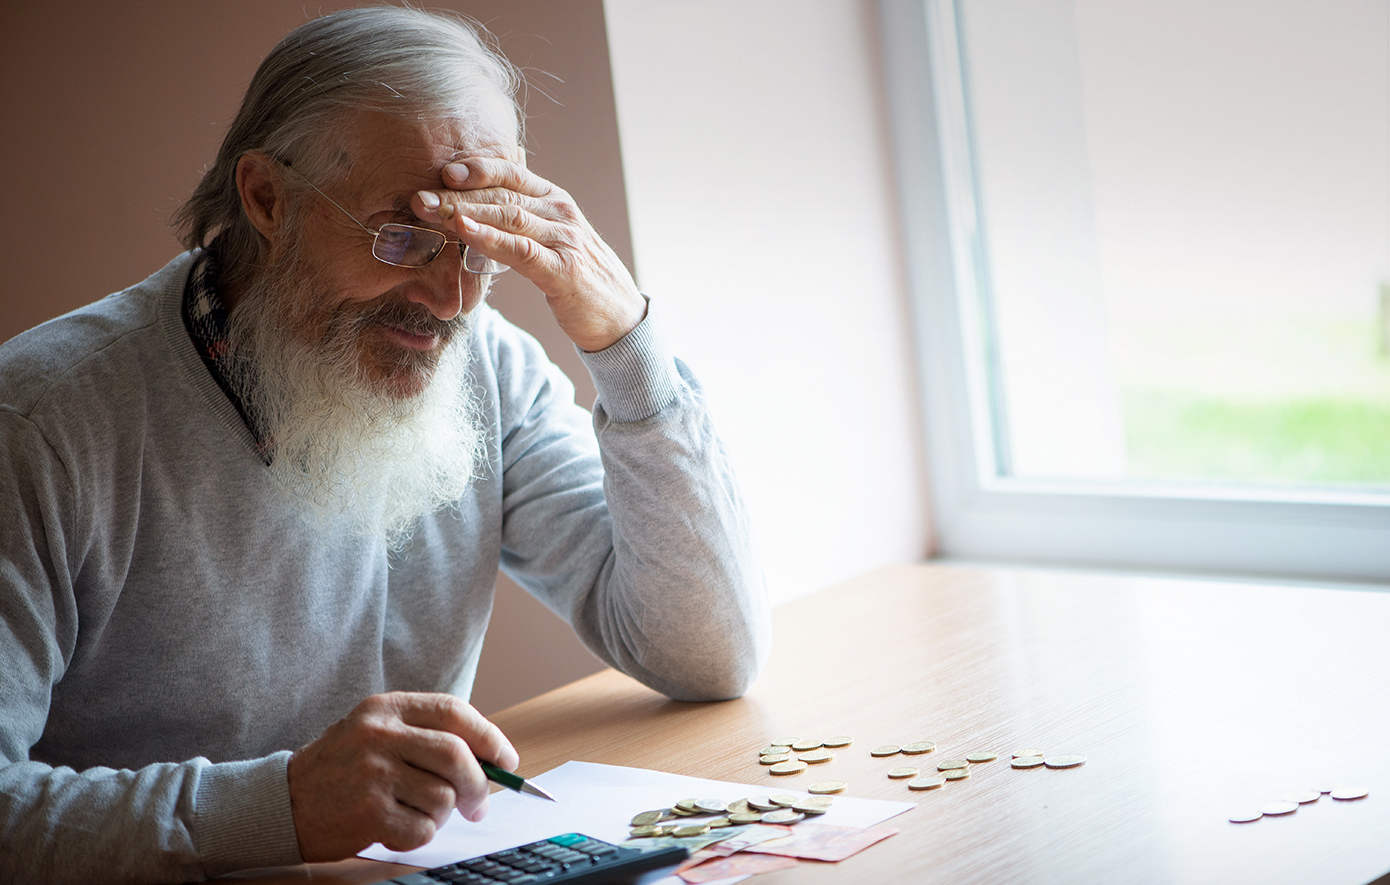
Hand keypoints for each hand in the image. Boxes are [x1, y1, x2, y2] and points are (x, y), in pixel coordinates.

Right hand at [286, 692, 518, 860]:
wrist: (281, 802)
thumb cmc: (340, 769)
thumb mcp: (375, 734)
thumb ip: (424, 737)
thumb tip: (490, 760)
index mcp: (386, 708)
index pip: (455, 713)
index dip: (490, 737)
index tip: (507, 759)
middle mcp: (379, 735)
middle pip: (457, 756)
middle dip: (479, 784)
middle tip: (478, 804)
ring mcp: (372, 774)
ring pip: (443, 797)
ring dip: (441, 814)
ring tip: (414, 812)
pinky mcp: (368, 813)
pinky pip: (422, 829)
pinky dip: (420, 835)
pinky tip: (397, 828)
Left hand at [412, 159, 646, 352]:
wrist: (619, 317)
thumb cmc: (577, 279)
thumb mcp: (549, 241)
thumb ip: (519, 222)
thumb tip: (474, 210)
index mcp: (555, 200)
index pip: (511, 173)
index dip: (475, 168)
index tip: (440, 170)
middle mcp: (561, 212)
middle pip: (502, 193)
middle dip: (456, 194)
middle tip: (417, 196)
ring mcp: (564, 240)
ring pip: (508, 216)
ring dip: (464, 212)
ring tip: (429, 211)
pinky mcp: (563, 271)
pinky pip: (520, 249)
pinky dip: (489, 238)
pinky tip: (464, 232)